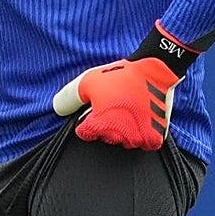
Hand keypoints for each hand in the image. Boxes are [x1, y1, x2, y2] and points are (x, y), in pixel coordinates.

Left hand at [52, 57, 178, 149]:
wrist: (154, 71)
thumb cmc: (120, 76)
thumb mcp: (86, 81)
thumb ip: (68, 98)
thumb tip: (58, 110)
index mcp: (100, 126)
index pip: (85, 133)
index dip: (87, 120)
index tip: (95, 109)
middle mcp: (120, 136)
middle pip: (106, 137)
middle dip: (106, 124)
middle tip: (114, 104)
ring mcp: (139, 139)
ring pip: (125, 141)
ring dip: (125, 130)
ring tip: (128, 108)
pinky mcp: (156, 138)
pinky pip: (145, 143)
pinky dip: (142, 134)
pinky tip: (141, 117)